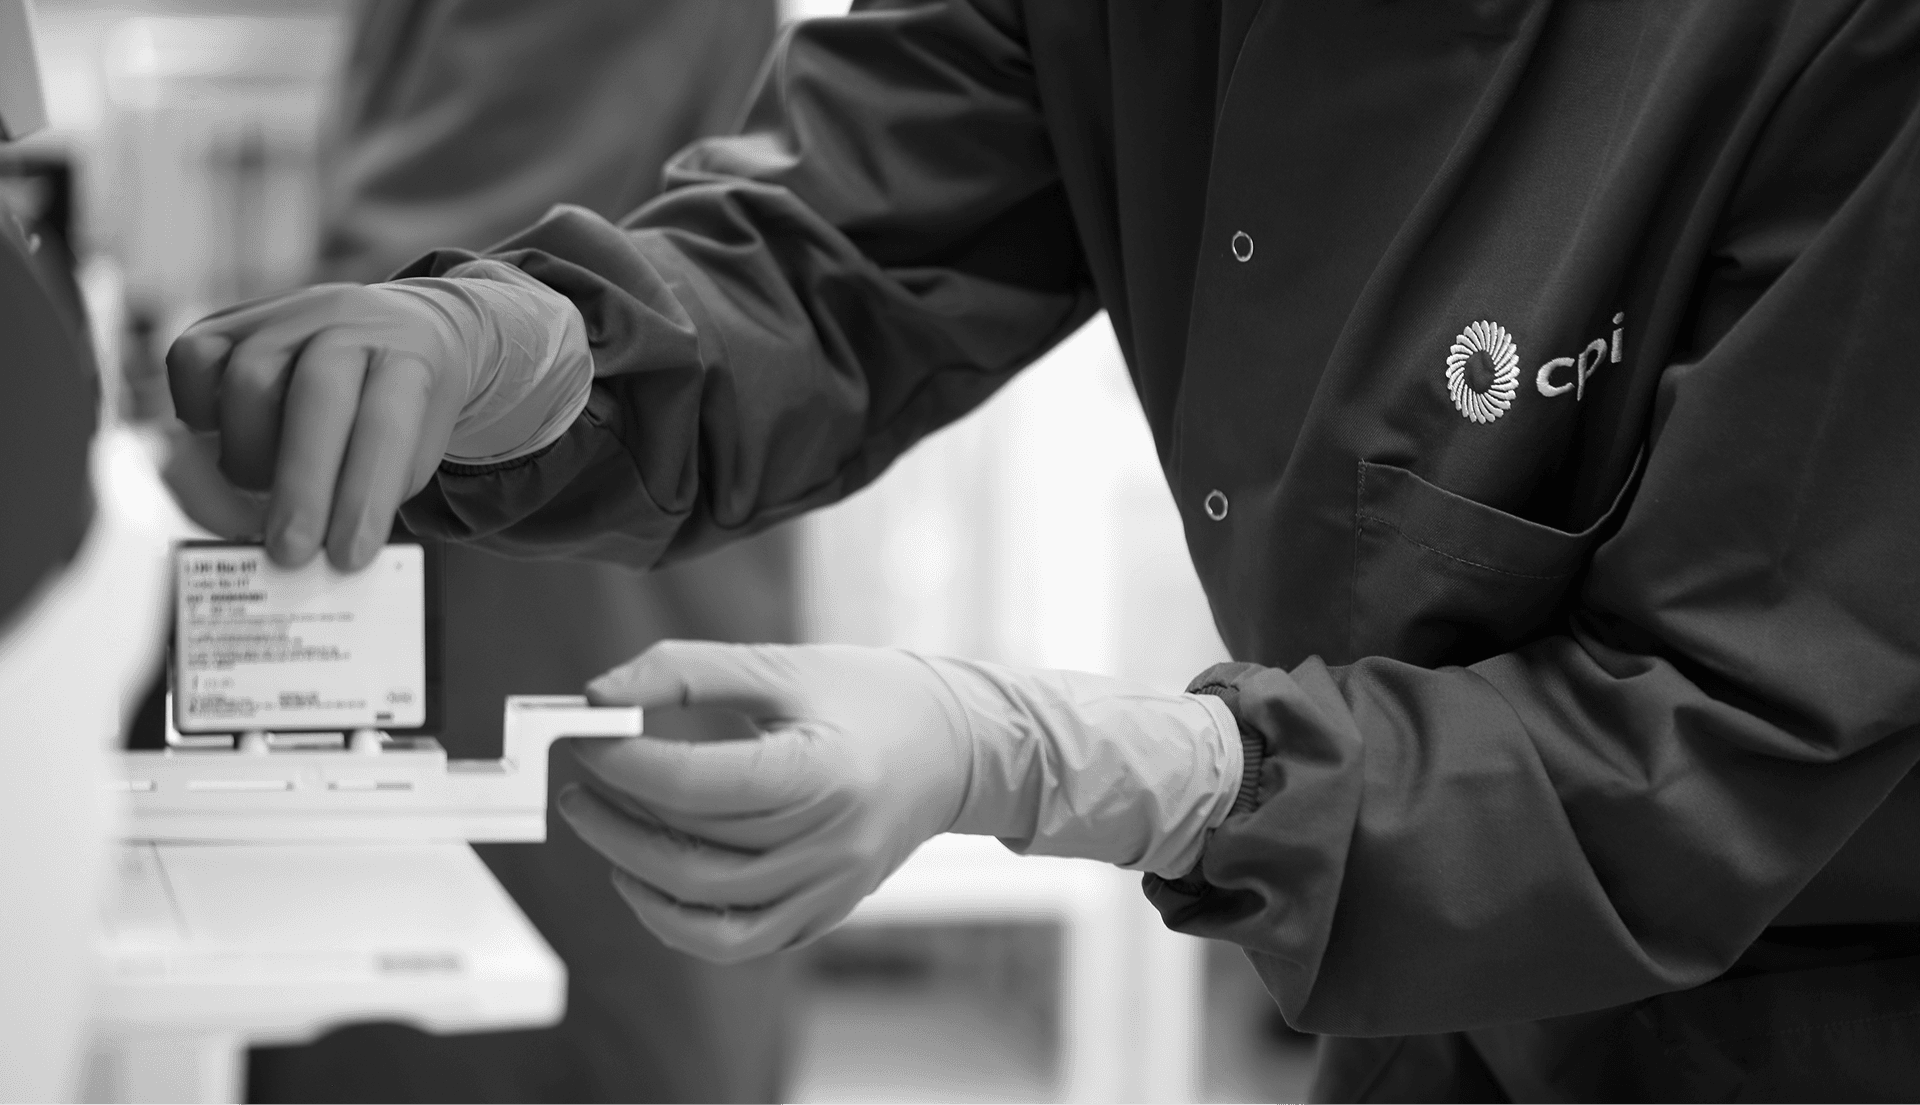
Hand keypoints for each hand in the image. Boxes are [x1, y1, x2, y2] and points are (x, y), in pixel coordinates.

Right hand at [166, 283, 469, 569]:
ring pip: (247, 382)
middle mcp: (347, 321)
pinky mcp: (230, 319)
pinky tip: (225, 441)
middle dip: (301, 483)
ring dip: (251, 455)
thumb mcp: (413, 450)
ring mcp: (286, 313)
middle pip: (317, 392)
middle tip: (290, 551)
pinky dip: (200, 412)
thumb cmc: (403, 411)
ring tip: (265, 491)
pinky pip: (193, 361)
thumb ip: (372, 494)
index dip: (364, 493)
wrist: (398, 330)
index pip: (387, 422)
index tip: (349, 556)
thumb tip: (311, 549)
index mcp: (408, 354)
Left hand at [561, 641, 975, 963]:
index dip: (625, 762)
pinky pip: (734, 941)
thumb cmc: (868, 697)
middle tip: (576, 780)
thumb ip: (688, 672)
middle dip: (614, 816)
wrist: (956, 749)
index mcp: (822, 774)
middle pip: (691, 851)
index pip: (696, 784)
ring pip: (703, 907)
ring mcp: (828, 890)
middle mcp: (829, 845)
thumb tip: (599, 693)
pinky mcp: (823, 914)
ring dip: (634, 869)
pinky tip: (644, 878)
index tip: (584, 734)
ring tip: (601, 824)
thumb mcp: (783, 666)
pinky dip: (676, 919)